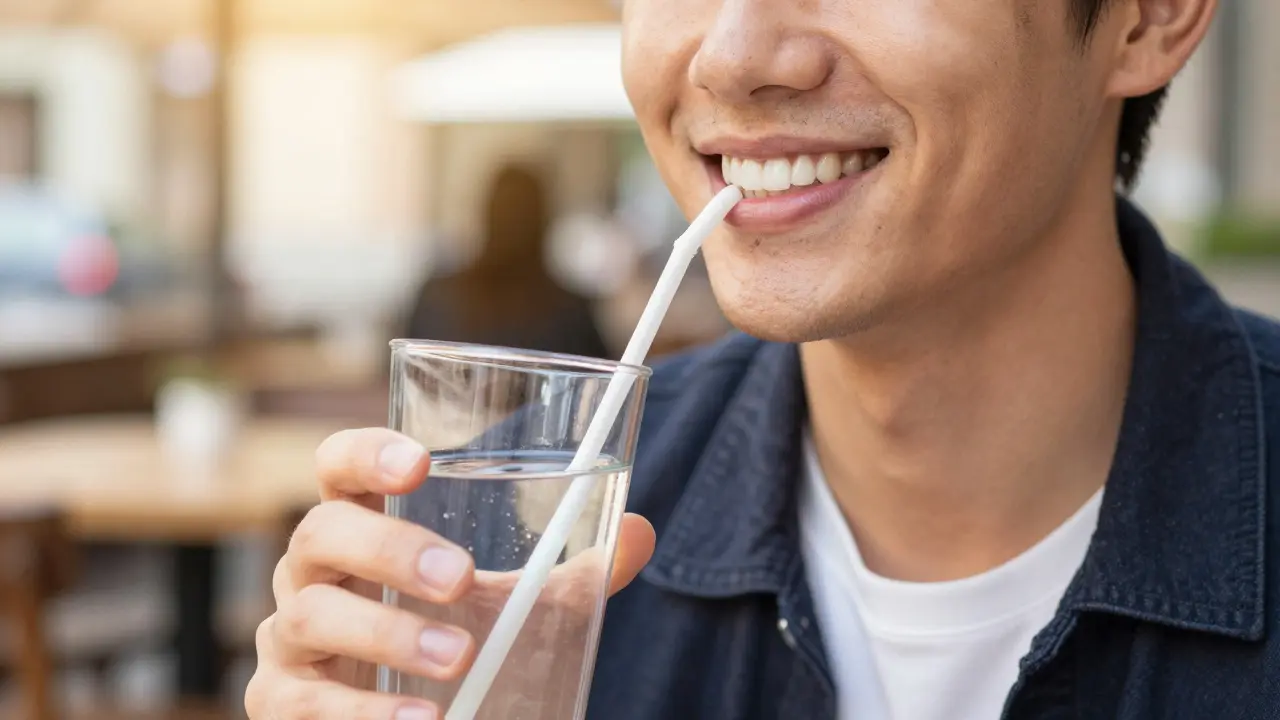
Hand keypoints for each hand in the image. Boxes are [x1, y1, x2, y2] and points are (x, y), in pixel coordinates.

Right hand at [245, 428, 655, 719]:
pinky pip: (301, 704)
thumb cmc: (452, 637)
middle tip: (461, 579)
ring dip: (386, 637)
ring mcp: (289, 637)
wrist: (416, 716)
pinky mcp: (280, 703)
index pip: (338, 466)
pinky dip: (362, 715)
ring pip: (311, 618)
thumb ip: (571, 572)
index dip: (366, 452)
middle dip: (390, 550)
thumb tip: (640, 533)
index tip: (420, 461)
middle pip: (322, 533)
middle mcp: (312, 570)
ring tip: (457, 660)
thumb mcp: (512, 604)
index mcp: (361, 525)